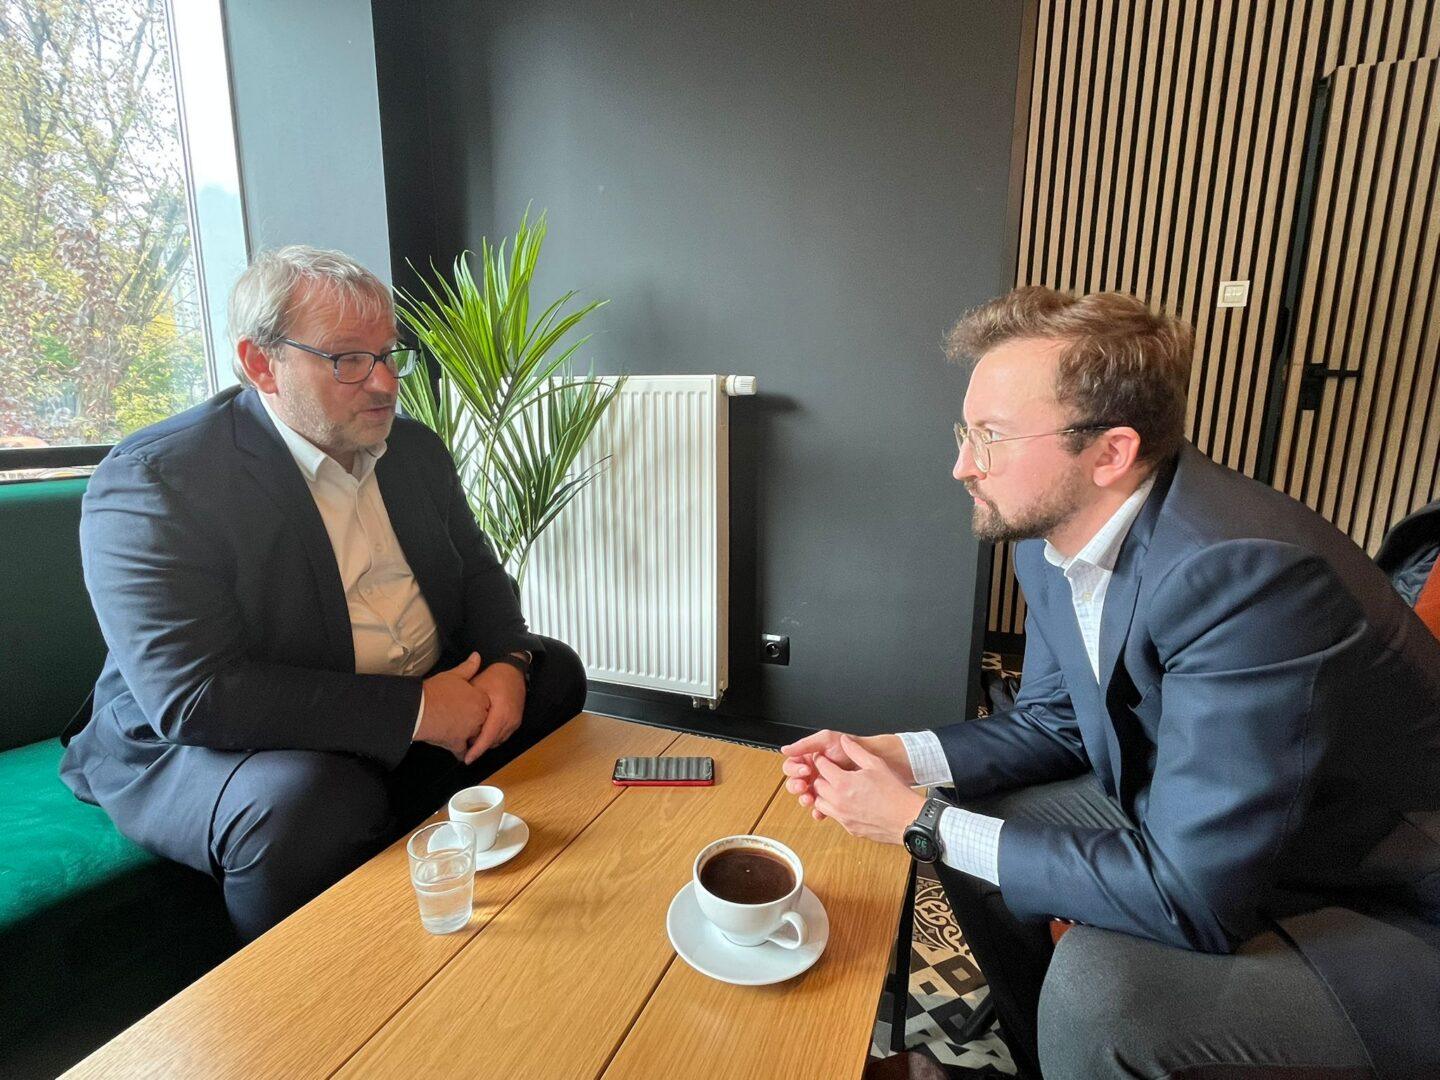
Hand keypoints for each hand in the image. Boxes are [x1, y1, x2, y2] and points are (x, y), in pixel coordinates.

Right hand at [417, 653, 490, 758]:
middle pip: (483, 722)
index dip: (481, 706)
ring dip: (472, 737)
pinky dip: (462, 753)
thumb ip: (468, 667)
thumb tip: (477, 656)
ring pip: (475, 737)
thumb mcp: (453, 675)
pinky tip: (462, 755)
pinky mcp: (457, 743)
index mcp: (480, 699)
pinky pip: (463, 751)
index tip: (475, 706)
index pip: (488, 704)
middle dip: (479, 722)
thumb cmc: (436, 691)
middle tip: (470, 721)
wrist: (420, 709)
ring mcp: (469, 731)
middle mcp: (478, 717)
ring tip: (467, 736)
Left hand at [463, 658, 526, 764]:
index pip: (488, 737)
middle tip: (464, 749)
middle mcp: (511, 719)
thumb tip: (456, 723)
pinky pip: (504, 735)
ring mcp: (515, 721)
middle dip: (479, 747)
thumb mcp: (477, 687)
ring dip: (486, 743)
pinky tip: (482, 734)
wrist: (513, 670)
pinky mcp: (516, 721)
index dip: (477, 750)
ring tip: (472, 742)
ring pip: (499, 740)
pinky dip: (493, 737)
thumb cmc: (495, 677)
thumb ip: (468, 706)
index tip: (467, 759)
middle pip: (493, 742)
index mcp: (501, 712)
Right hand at [780, 729, 859, 820]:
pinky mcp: (830, 799)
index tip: (805, 770)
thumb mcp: (825, 740)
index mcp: (807, 759)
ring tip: (809, 799)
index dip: (794, 769)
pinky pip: (819, 808)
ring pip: (804, 796)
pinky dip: (817, 811)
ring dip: (804, 799)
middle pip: (793, 783)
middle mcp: (812, 773)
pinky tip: (819, 811)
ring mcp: (820, 786)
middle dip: (795, 786)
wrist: (870, 758)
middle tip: (803, 786)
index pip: (791, 766)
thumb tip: (785, 750)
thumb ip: (804, 744)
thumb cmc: (848, 746)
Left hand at [780, 730, 914, 820]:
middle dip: (821, 777)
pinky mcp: (849, 828)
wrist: (907, 819)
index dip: (822, 760)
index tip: (825, 758)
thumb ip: (856, 751)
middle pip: (817, 785)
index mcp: (843, 783)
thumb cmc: (894, 792)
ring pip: (820, 803)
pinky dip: (835, 808)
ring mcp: (842, 817)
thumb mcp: (875, 764)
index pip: (821, 767)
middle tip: (832, 773)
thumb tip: (845, 741)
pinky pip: (833, 816)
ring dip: (825, 795)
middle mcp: (838, 801)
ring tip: (839, 789)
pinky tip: (848, 802)